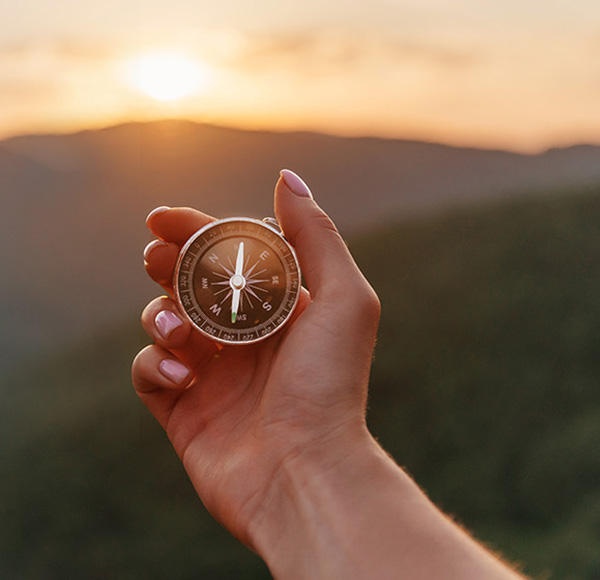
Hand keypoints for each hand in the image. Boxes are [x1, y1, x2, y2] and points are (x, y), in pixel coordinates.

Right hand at [132, 170, 380, 547]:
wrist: (308, 474)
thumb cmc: (331, 385)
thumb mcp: (342, 299)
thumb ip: (315, 236)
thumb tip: (286, 179)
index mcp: (280, 307)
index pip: (228, 256)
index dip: (195, 231)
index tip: (163, 218)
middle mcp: (245, 336)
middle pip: (190, 284)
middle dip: (169, 264)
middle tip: (157, 258)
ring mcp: (212, 373)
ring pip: (163, 322)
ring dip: (161, 314)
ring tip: (179, 330)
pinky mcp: (184, 409)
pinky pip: (150, 371)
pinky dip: (157, 365)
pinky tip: (185, 378)